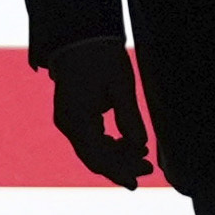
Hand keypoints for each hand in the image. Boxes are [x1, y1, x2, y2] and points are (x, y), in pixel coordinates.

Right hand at [46, 37, 149, 187]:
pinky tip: (126, 144)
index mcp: (76, 118)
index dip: (119, 170)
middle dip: (120, 166)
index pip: (98, 156)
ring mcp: (67, 120)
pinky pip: (89, 139)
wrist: (81, 36)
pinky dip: (107, 145)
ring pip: (91, 150)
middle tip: (147, 170)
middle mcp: (67, 124)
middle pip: (93, 157)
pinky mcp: (72, 115)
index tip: (140, 178)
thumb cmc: (101, 57)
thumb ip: (130, 117)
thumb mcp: (121, 85)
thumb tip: (141, 145)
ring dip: (115, 157)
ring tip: (142, 158)